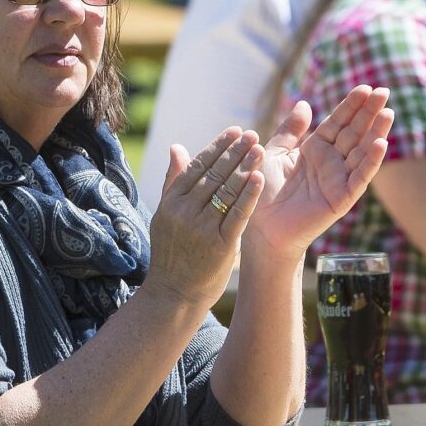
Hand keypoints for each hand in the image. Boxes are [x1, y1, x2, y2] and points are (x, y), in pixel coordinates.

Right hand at [149, 127, 264, 303]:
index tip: (235, 131)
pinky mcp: (220, 245)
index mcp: (171, 202)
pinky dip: (249, 195)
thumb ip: (174, 182)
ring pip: (227, 191)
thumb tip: (177, 147)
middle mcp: (184, 212)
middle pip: (214, 174)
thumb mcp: (165, 216)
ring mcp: (201, 228)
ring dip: (245, 167)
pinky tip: (260, 178)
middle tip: (252, 135)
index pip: (197, 166)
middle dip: (235, 152)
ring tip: (260, 149)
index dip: (218, 147)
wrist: (174, 294)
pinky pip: (237, 215)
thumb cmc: (172, 254)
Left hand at [245, 87, 394, 258]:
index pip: (338, 122)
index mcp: (315, 149)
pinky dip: (371, 162)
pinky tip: (380, 144)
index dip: (351, 105)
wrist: (261, 226)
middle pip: (355, 132)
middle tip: (384, 91)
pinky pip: (359, 178)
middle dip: (369, 112)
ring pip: (362, 152)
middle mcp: (331, 162)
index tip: (365, 88)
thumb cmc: (265, 192)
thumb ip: (290, 131)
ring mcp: (339, 179)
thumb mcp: (274, 153)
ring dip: (377, 132)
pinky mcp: (342, 198)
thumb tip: (304, 104)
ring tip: (388, 112)